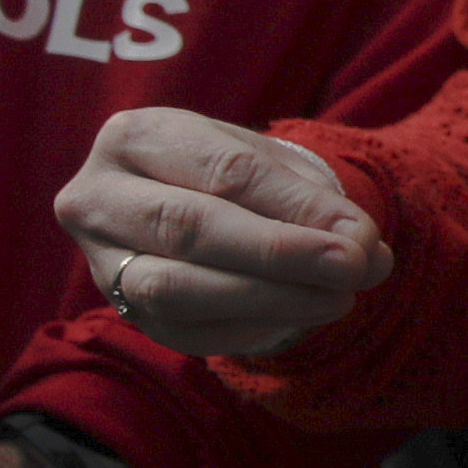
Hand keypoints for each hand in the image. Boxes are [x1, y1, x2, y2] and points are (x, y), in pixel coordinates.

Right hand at [54, 109, 392, 355]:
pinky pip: (183, 330)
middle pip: (189, 227)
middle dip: (280, 253)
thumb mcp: (272, 166)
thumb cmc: (233, 175)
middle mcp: (98, 196)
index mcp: (136, 137)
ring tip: (338, 298)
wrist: (183, 201)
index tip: (361, 235)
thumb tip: (368, 252)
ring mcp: (100, 259)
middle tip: (352, 268)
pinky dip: (251, 327)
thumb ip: (314, 201)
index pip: (225, 170)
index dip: (298, 206)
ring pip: (175, 288)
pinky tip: (301, 315)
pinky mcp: (118, 309)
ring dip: (268, 298)